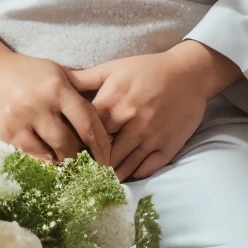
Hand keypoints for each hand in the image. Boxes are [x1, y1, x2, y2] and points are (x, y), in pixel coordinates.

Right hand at [0, 31, 110, 164]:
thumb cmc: (25, 70)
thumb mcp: (55, 71)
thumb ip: (77, 89)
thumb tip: (103, 112)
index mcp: (59, 87)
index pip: (88, 120)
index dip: (100, 143)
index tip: (107, 158)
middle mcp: (43, 103)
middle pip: (71, 140)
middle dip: (83, 157)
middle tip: (90, 167)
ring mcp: (24, 118)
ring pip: (53, 150)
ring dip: (64, 160)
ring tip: (71, 165)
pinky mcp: (8, 130)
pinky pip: (33, 153)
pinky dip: (44, 159)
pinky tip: (50, 160)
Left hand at [71, 41, 238, 180]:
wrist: (190, 73)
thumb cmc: (148, 69)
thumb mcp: (114, 67)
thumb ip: (84, 79)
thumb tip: (56, 83)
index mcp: (114, 101)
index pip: (86, 132)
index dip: (76, 144)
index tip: (69, 152)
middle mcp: (132, 121)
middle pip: (103, 153)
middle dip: (91, 163)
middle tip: (81, 172)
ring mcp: (151, 136)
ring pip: (123, 166)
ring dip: (109, 174)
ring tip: (98, 179)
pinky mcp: (168, 147)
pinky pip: (145, 169)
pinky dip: (132, 175)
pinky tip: (123, 175)